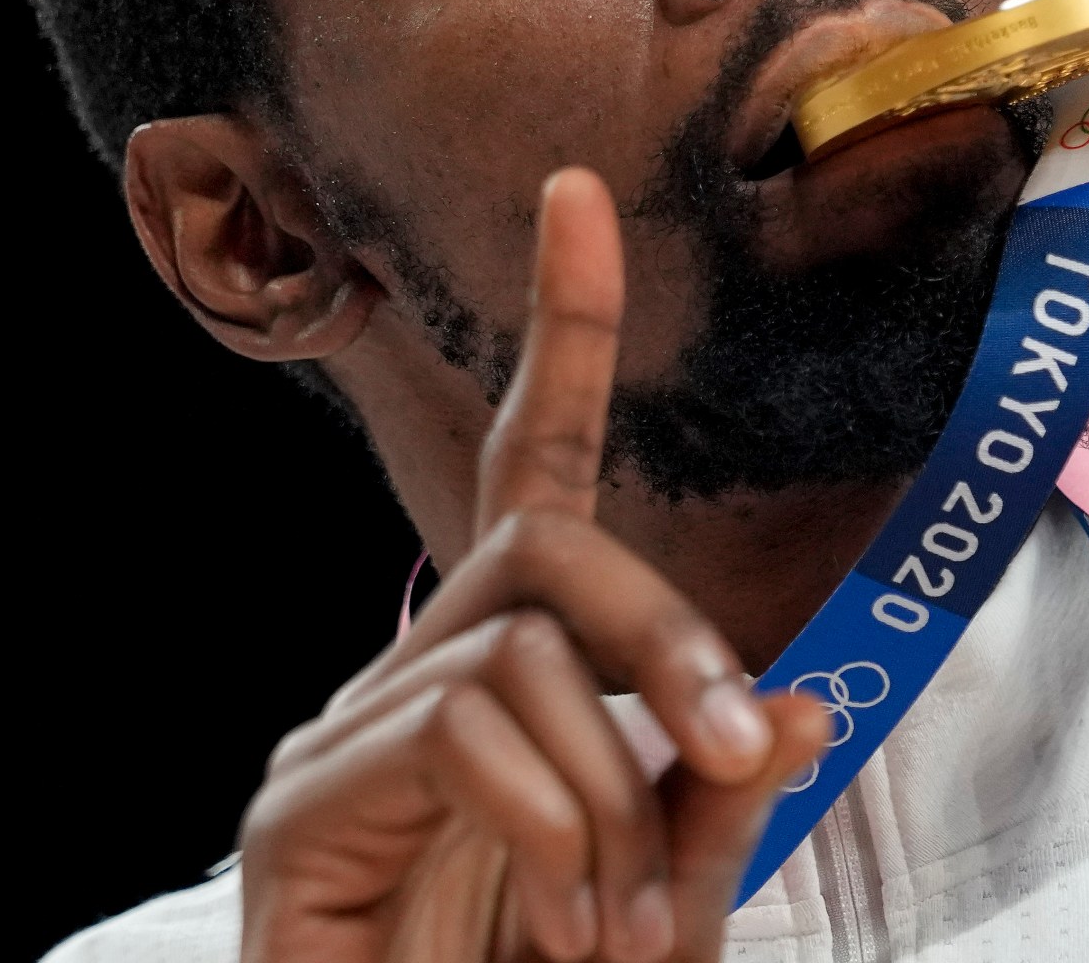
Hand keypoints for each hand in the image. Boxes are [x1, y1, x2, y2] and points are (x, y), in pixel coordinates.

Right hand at [237, 168, 827, 962]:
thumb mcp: (674, 908)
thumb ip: (716, 794)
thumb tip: (794, 699)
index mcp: (515, 681)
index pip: (538, 480)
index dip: (561, 339)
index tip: (577, 200)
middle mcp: (420, 678)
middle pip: (538, 540)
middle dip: (661, 630)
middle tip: (737, 740)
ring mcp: (346, 737)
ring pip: (509, 644)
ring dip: (607, 787)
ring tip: (615, 928)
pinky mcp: (294, 805)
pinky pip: (445, 723)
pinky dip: (539, 818)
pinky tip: (552, 914)